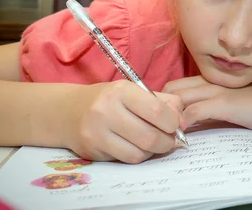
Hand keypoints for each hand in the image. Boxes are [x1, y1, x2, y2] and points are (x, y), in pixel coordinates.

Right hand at [62, 80, 184, 163]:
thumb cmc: (109, 99)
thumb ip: (163, 102)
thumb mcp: (135, 91)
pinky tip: (138, 146)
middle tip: (171, 139)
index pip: (157, 111)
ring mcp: (97, 133)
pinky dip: (139, 156)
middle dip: (168, 141)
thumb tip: (183, 122)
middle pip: (150, 136)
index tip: (176, 124)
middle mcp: (106, 110)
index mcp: (121, 91)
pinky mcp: (94, 151)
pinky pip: (127, 160)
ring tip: (154, 142)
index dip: (173, 121)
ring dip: (154, 151)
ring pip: (140, 152)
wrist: (68, 111)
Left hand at [162, 76, 251, 132]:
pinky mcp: (224, 104)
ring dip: (169, 116)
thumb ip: (205, 111)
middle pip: (171, 91)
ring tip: (165, 133)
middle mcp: (208, 83)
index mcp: (207, 82)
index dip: (162, 101)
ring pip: (179, 98)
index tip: (159, 118)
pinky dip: (184, 123)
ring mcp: (215, 92)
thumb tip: (184, 123)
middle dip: (160, 108)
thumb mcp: (224, 106)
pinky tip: (183, 135)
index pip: (173, 86)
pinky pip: (195, 111)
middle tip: (159, 127)